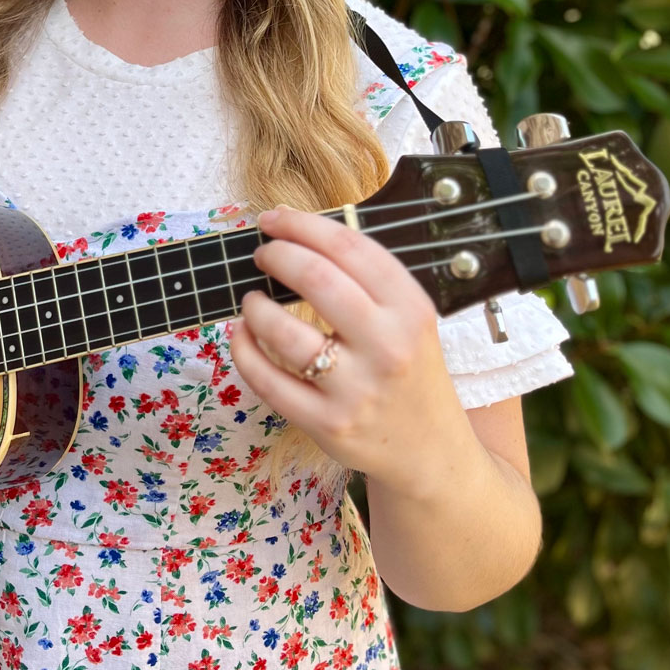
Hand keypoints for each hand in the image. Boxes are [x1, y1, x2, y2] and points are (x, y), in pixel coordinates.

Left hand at [228, 205, 470, 496]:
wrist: (430, 449)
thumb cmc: (408, 371)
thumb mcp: (408, 319)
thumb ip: (364, 281)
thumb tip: (293, 233)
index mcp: (410, 310)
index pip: (351, 248)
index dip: (303, 225)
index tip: (273, 219)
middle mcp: (388, 346)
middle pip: (318, 279)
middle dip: (278, 256)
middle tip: (262, 255)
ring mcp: (357, 389)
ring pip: (285, 333)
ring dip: (255, 307)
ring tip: (252, 301)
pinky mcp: (328, 424)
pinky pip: (268, 382)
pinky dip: (243, 351)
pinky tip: (240, 335)